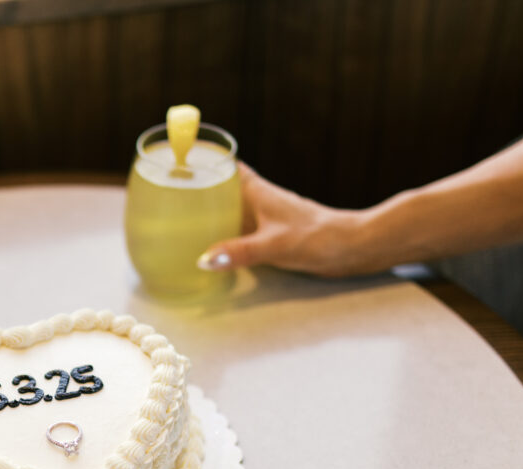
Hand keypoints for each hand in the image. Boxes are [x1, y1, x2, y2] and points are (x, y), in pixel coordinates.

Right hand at [196, 164, 385, 276]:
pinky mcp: (272, 234)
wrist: (351, 248)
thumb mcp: (274, 245)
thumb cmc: (318, 237)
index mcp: (258, 191)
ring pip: (231, 207)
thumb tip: (205, 259)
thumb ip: (239, 251)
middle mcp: (260, 200)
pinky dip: (224, 231)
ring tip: (181, 217)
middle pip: (224, 186)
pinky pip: (240, 227)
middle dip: (200, 186)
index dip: (206, 158)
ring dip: (211, 209)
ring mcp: (265, 217)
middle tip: (170, 190)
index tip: (181, 155)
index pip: (228, 165)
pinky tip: (212, 244)